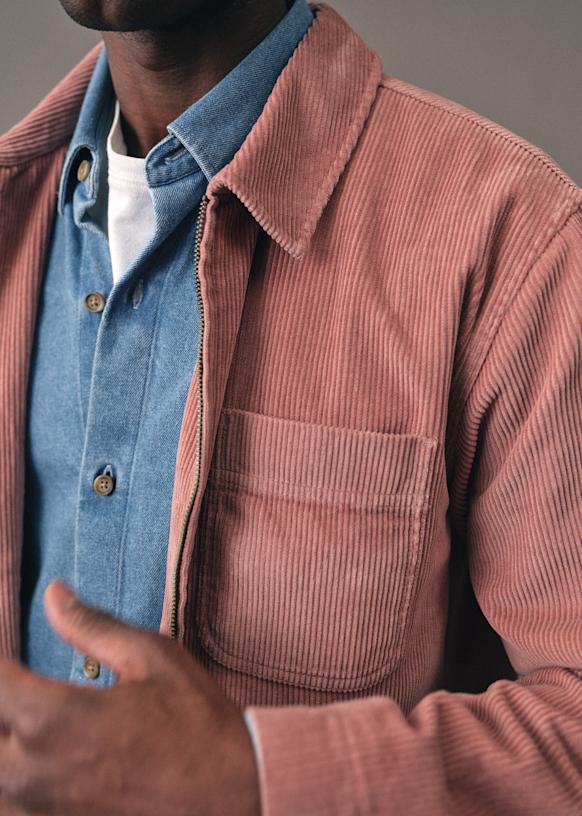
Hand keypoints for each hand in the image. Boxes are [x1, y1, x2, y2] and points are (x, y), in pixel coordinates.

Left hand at [0, 581, 260, 815]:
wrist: (237, 794)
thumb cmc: (198, 723)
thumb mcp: (152, 658)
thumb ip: (91, 626)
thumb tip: (54, 594)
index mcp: (54, 719)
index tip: (9, 655)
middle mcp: (34, 771)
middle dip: (3, 702)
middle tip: (20, 686)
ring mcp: (43, 811)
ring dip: (4, 746)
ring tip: (20, 726)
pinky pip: (13, 807)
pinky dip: (13, 784)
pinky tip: (30, 764)